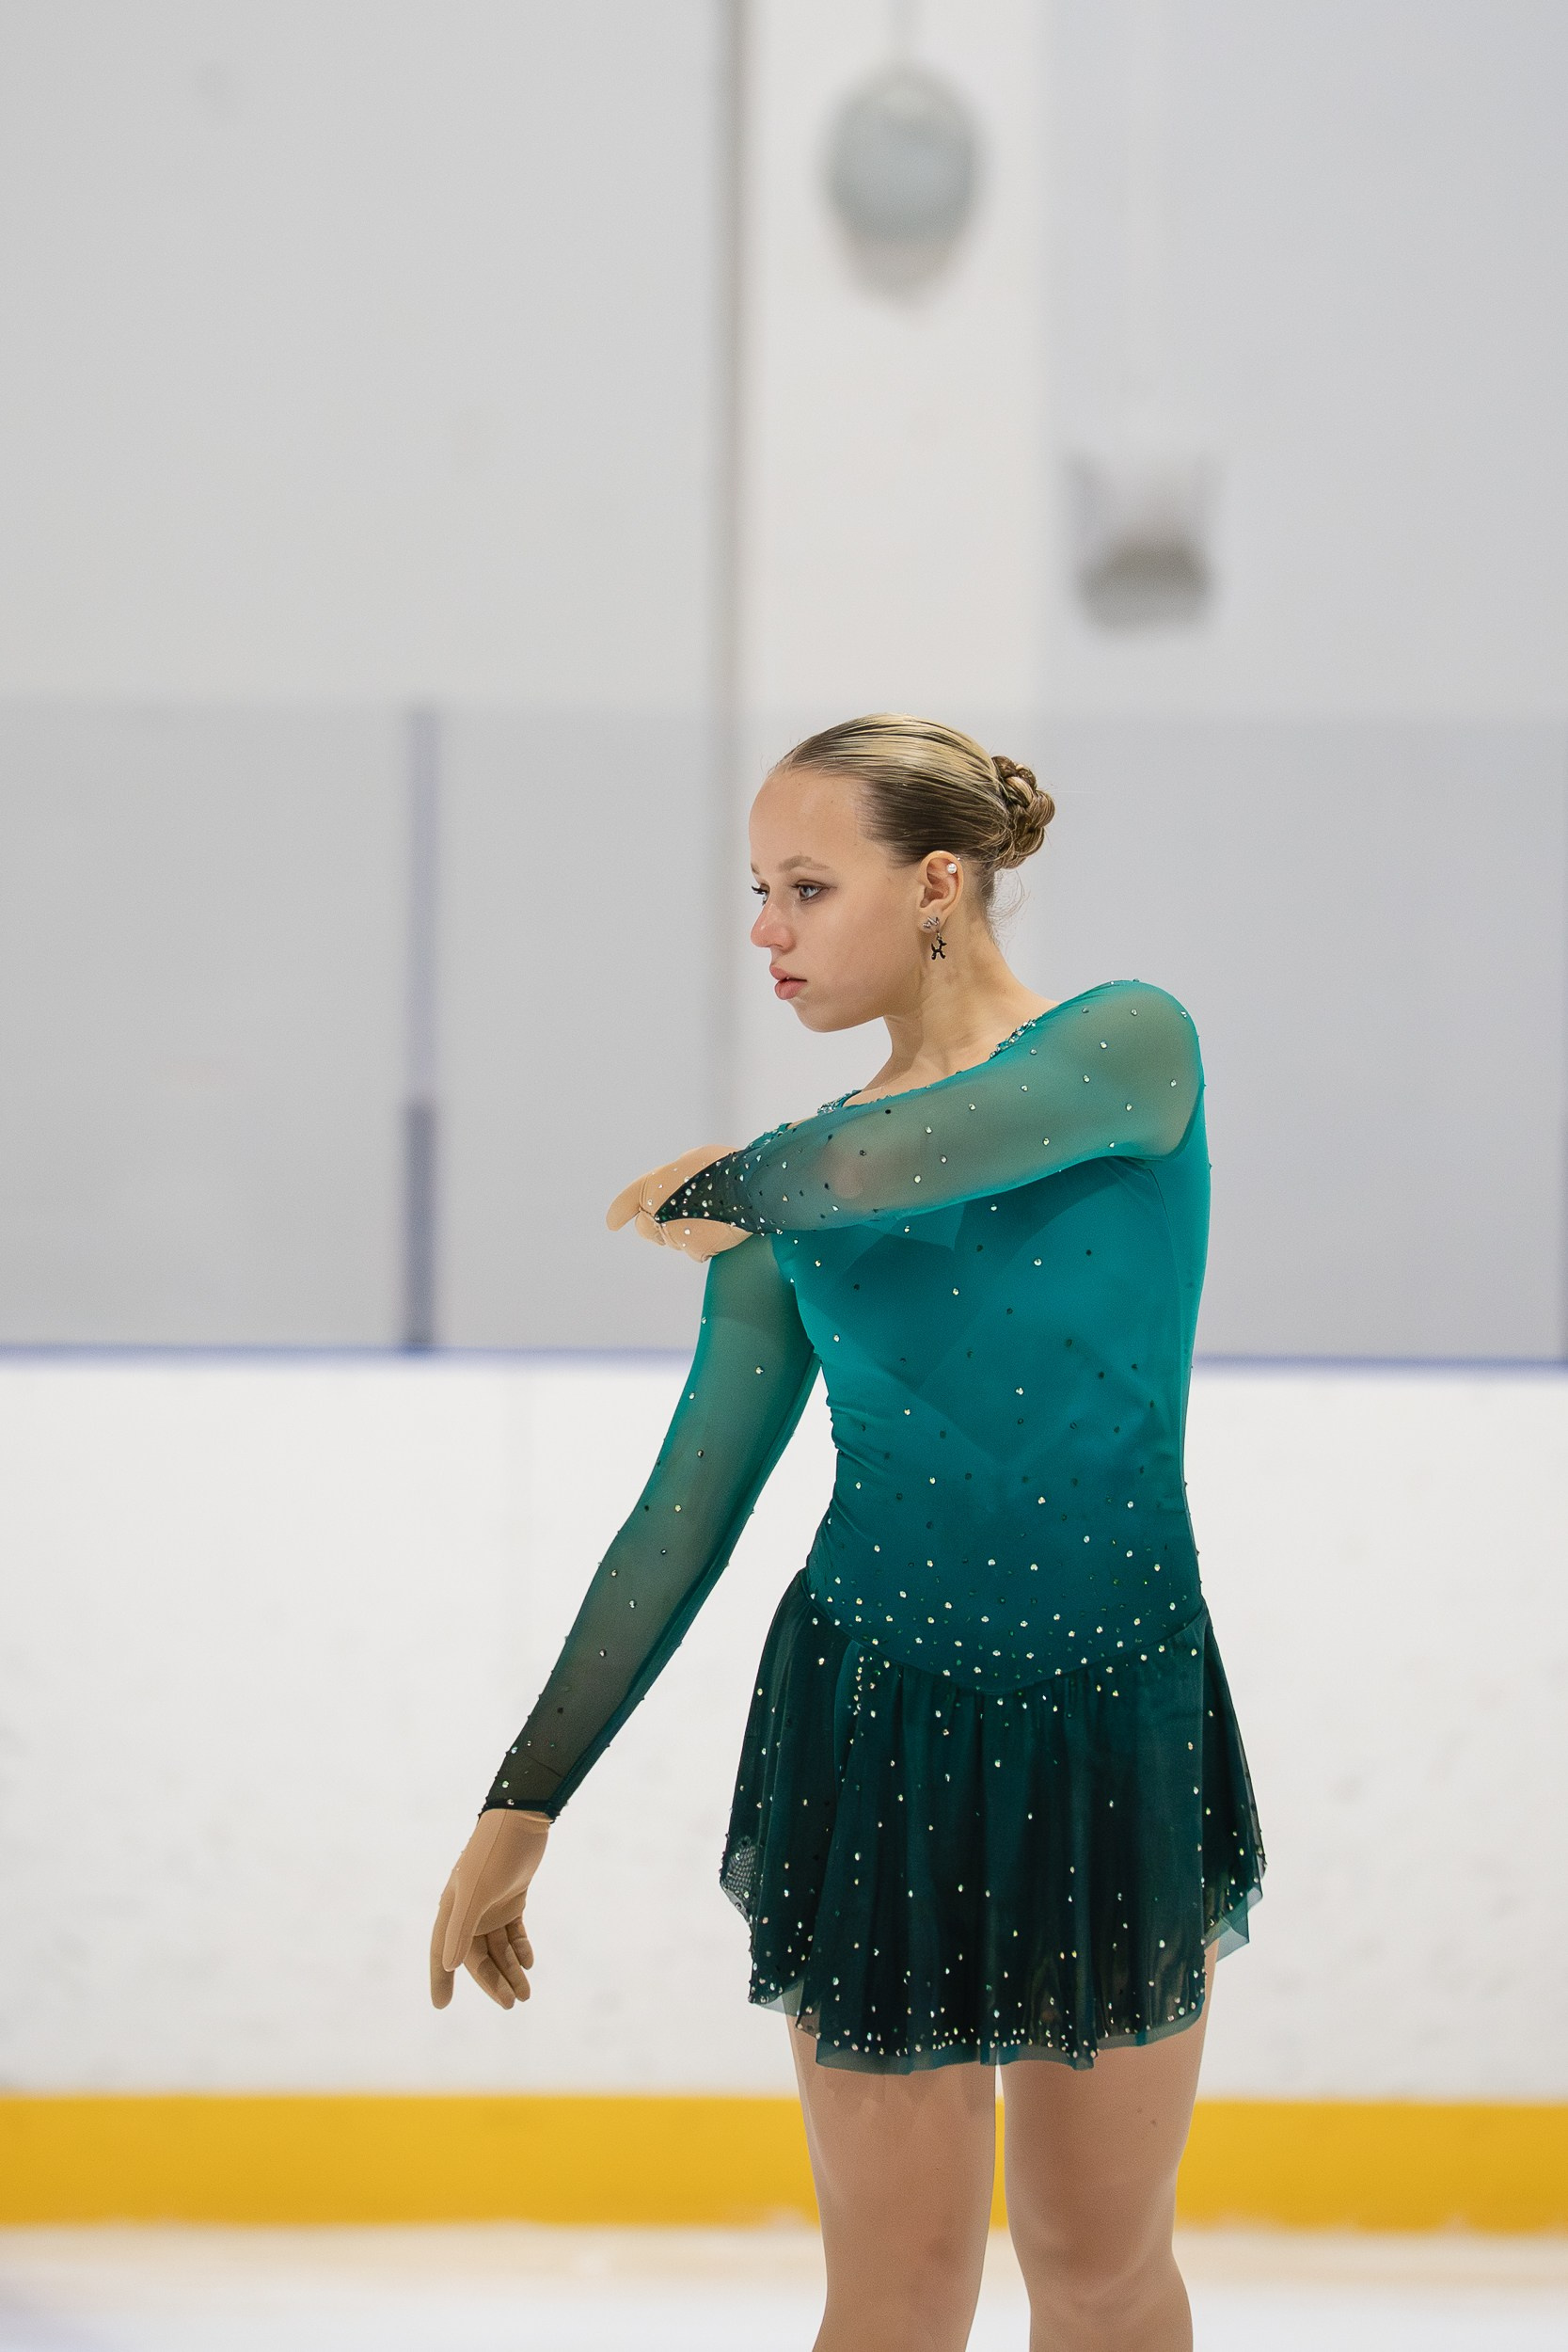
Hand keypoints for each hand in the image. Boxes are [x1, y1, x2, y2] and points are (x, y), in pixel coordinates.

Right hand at [429, 1808, 550, 2011]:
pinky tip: (529, 1963)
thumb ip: (462, 1928)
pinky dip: (520, 1949)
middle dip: (494, 1980)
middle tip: (512, 2003)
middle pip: (477, 1956)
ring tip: (525, 1994)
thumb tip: (450, 1965)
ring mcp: (490, 1905)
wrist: (522, 1819)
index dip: (440, 1978)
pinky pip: (513, 1933)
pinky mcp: (512, 1898)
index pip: (443, 1951)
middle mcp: (468, 1910)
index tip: (441, 2005)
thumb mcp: (477, 1892)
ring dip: (510, 1969)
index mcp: (453, 1908)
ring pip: (498, 1948)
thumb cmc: (494, 1853)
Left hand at [606, 1143, 750, 1261]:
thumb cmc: (722, 1166)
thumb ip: (674, 1177)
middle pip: (646, 1229)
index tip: (613, 1223)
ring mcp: (675, 1234)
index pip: (626, 1202)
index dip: (619, 1213)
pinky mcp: (695, 1249)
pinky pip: (696, 1252)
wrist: (746, 1186)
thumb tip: (674, 1188)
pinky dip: (706, 1245)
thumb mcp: (690, 1161)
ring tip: (710, 1216)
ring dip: (686, 1234)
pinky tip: (720, 1229)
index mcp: (652, 1187)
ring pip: (674, 1241)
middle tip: (676, 1218)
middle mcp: (657, 1213)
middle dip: (656, 1226)